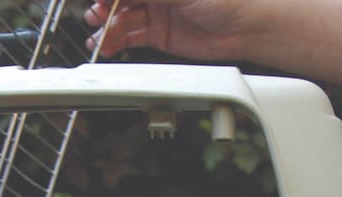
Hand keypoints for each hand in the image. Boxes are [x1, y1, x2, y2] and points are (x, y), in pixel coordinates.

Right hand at [84, 0, 252, 60]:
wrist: (244, 27)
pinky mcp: (159, 34)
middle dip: (105, 8)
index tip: (101, 1)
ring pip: (124, 19)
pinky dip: (118, 42)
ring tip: (98, 39)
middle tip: (96, 17)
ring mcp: (157, 12)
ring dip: (108, 28)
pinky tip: (108, 46)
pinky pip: (132, 37)